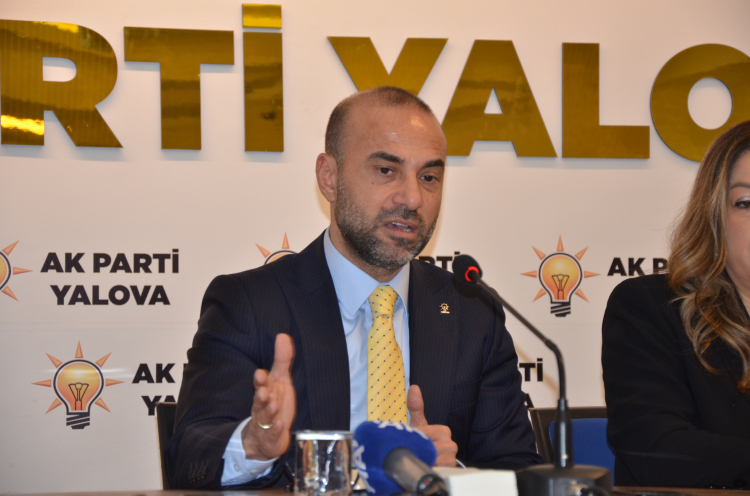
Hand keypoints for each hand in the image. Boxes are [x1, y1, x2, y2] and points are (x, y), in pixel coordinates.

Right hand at [241, 333, 295, 460]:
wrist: (264, 438)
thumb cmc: (274, 404)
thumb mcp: (280, 381)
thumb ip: (282, 360)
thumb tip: (282, 335)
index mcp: (265, 392)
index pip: (261, 385)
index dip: (261, 380)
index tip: (261, 373)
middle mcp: (262, 407)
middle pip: (259, 401)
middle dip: (261, 395)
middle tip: (263, 390)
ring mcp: (265, 424)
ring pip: (264, 417)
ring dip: (268, 411)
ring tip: (273, 405)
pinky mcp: (271, 438)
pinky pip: (272, 435)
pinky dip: (275, 430)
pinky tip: (279, 425)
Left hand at [408, 384, 457, 466]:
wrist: (426, 458)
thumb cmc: (422, 441)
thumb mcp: (418, 424)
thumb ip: (416, 406)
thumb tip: (414, 387)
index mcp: (445, 431)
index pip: (426, 434)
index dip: (417, 438)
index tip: (414, 440)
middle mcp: (452, 445)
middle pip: (431, 448)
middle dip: (421, 450)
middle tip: (416, 450)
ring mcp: (452, 459)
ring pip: (434, 459)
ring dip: (424, 460)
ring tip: (421, 458)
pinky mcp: (450, 471)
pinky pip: (437, 470)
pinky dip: (430, 468)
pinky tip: (426, 466)